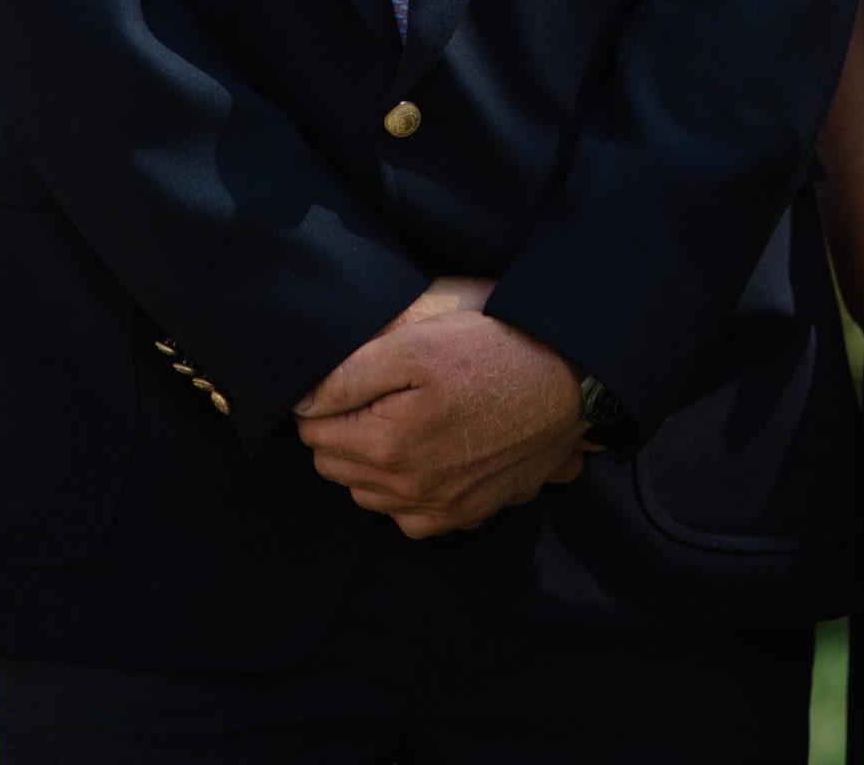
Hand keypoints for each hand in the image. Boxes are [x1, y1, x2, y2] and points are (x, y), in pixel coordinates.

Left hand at [293, 275, 594, 538]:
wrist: (563, 378)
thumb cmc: (487, 351)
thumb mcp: (411, 344)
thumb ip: (347, 376)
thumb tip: (301, 402)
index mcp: (387, 445)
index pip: (314, 434)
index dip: (322, 402)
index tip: (346, 380)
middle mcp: (410, 491)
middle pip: (338, 469)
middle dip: (341, 434)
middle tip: (370, 396)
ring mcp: (442, 510)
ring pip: (370, 497)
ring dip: (370, 465)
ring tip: (396, 421)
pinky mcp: (469, 515)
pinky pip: (412, 518)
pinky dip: (406, 492)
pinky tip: (423, 455)